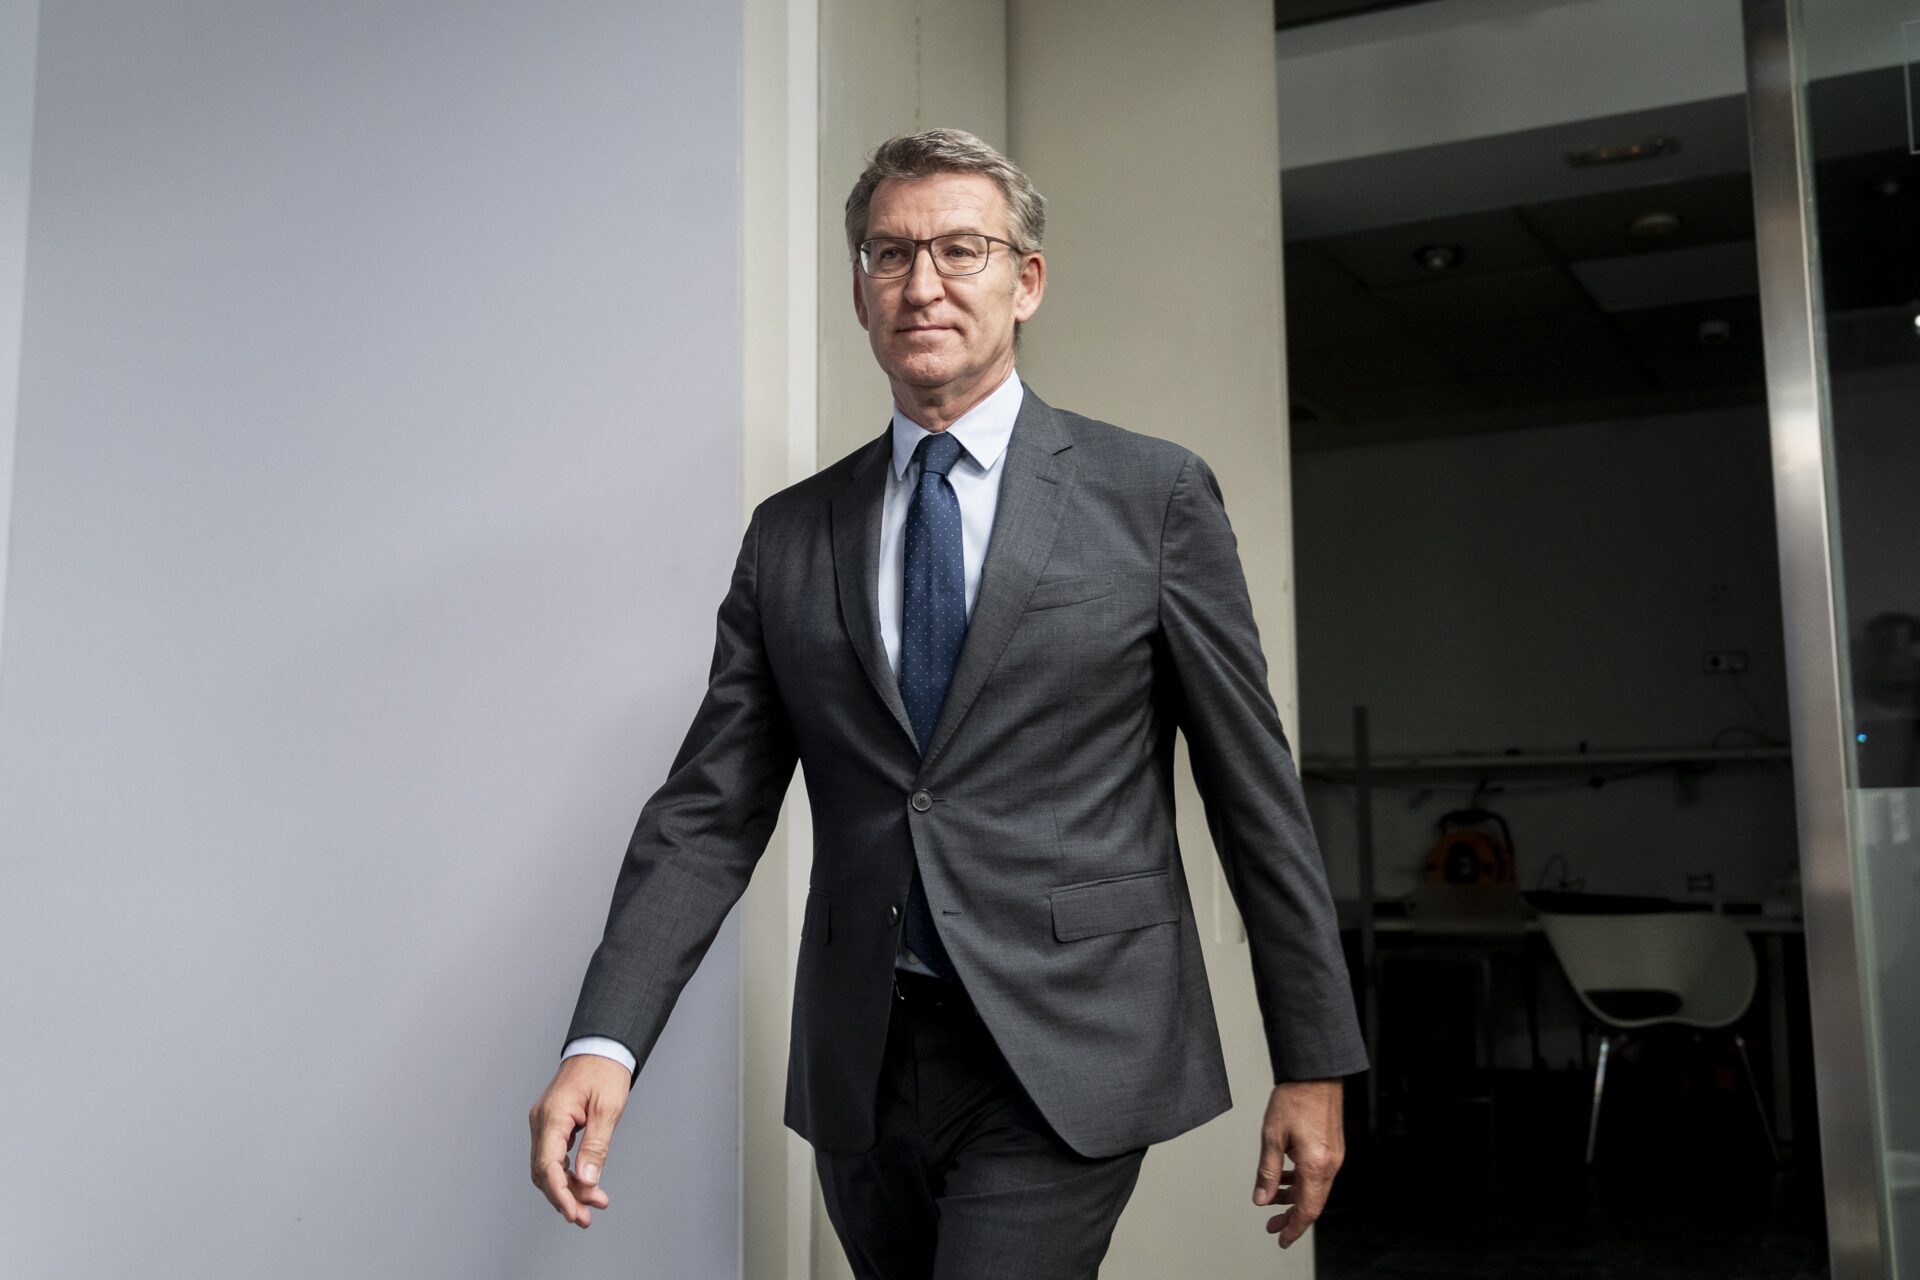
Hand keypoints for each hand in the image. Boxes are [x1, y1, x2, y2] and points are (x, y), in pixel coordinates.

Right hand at [528, 1054, 631, 1227]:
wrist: (601, 1047)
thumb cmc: (605, 1072)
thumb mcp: (607, 1110)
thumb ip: (595, 1147)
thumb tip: (585, 1182)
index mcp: (552, 1116)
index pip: (547, 1165)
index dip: (559, 1194)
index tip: (573, 1213)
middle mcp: (541, 1121)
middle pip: (543, 1171)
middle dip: (563, 1197)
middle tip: (585, 1218)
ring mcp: (543, 1122)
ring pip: (546, 1167)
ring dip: (566, 1188)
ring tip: (591, 1206)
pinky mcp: (551, 1124)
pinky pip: (552, 1156)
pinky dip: (567, 1174)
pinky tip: (583, 1186)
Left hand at [1252, 1078, 1345, 1248]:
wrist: (1315, 1075)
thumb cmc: (1295, 1098)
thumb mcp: (1272, 1137)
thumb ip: (1267, 1172)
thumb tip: (1262, 1197)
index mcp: (1315, 1166)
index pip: (1306, 1210)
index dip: (1293, 1228)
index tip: (1280, 1238)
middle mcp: (1330, 1165)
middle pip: (1312, 1204)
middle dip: (1291, 1217)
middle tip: (1272, 1225)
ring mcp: (1333, 1157)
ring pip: (1315, 1189)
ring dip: (1294, 1198)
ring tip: (1273, 1200)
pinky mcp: (1332, 1148)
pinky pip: (1318, 1175)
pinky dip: (1301, 1182)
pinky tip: (1286, 1177)